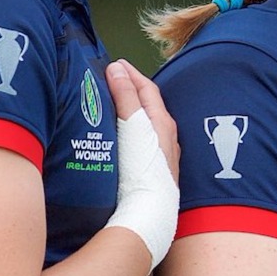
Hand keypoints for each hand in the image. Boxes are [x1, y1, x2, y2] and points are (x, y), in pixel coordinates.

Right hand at [108, 59, 178, 179]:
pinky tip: (119, 139)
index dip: (130, 73)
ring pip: (146, 126)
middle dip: (130, 90)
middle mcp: (166, 138)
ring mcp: (161, 156)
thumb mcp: (133, 127)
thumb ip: (125, 97)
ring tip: (111, 105)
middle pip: (148, 106)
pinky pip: (142, 142)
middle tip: (110, 79)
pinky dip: (130, 132)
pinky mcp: (153, 172)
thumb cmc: (142, 168)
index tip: (114, 63)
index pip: (147, 89)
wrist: (149, 213)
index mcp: (163, 123)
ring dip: (130, 112)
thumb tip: (117, 68)